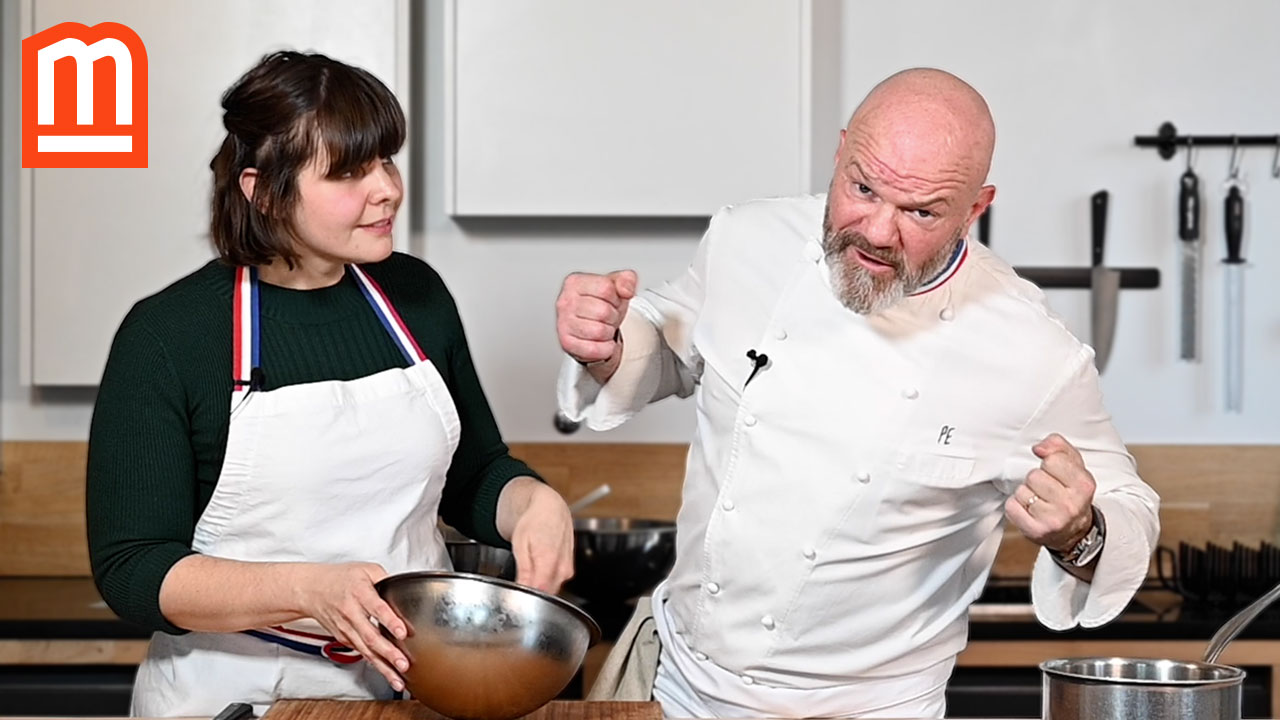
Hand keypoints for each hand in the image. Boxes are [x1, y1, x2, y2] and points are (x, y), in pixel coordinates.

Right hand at [292, 562, 408, 691]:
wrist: (312, 590)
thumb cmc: (340, 579)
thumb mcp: (366, 570)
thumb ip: (386, 580)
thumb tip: (405, 590)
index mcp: (360, 593)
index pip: (377, 608)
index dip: (390, 622)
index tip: (402, 633)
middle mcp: (352, 613)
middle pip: (371, 636)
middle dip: (388, 653)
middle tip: (403, 664)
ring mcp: (347, 629)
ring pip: (366, 650)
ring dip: (383, 666)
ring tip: (398, 679)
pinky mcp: (345, 639)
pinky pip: (362, 653)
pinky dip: (374, 664)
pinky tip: (387, 673)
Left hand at [498, 478, 574, 592]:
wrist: (550, 509)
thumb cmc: (534, 521)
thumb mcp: (520, 544)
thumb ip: (524, 570)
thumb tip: (522, 589)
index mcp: (549, 559)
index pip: (540, 592)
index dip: (527, 596)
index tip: (517, 593)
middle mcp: (563, 566)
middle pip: (546, 593)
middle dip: (533, 592)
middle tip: (521, 579)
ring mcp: (568, 569)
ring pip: (552, 589)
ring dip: (540, 586)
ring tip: (530, 568)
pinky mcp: (569, 569)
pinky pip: (556, 582)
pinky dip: (547, 580)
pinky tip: (539, 567)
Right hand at [555, 270, 636, 365]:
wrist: (593, 329)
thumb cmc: (602, 305)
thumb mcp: (616, 287)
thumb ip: (626, 280)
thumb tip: (626, 289)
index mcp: (575, 282)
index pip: (606, 288)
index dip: (616, 298)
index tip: (611, 300)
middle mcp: (565, 302)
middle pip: (604, 312)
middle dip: (613, 317)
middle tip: (607, 317)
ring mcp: (563, 323)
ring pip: (600, 331)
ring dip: (609, 333)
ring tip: (603, 328)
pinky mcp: (567, 343)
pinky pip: (595, 349)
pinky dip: (605, 348)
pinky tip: (600, 341)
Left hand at [1004, 433, 1096, 552]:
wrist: (1073, 531)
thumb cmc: (1071, 494)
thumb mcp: (1074, 465)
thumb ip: (1058, 446)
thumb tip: (1039, 447)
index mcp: (1083, 485)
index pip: (1052, 460)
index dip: (1049, 464)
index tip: (1054, 472)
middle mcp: (1070, 505)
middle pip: (1034, 476)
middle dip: (1036, 479)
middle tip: (1046, 489)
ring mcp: (1053, 520)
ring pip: (1021, 491)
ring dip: (1026, 493)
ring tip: (1039, 500)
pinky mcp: (1036, 531)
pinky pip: (1011, 506)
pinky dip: (1016, 506)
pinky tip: (1029, 510)